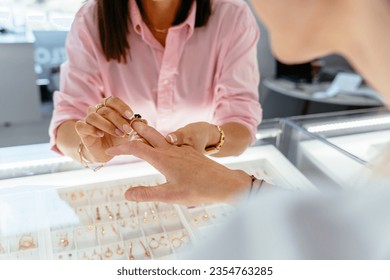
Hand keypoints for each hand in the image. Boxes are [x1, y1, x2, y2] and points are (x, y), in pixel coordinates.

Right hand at [75, 96, 141, 162]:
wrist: (105, 152)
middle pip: (105, 109)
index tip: (131, 116)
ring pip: (93, 116)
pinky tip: (100, 135)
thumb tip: (144, 121)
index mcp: (107, 108)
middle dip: (119, 120)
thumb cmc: (116, 139)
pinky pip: (81, 126)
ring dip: (107, 125)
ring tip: (118, 134)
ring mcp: (87, 120)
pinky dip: (92, 129)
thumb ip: (135, 126)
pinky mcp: (81, 130)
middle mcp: (96, 111)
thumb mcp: (128, 132)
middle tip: (128, 130)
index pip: (112, 100)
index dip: (121, 107)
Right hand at [106, 122, 250, 204]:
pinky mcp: (191, 153)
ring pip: (161, 137)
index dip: (120, 149)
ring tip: (140, 133)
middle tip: (123, 128)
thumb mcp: (170, 196)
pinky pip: (172, 143)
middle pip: (148, 135)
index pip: (136, 149)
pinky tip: (166, 147)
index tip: (108, 152)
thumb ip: (147, 194)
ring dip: (148, 134)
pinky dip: (162, 141)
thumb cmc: (199, 190)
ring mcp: (182, 150)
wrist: (225, 183)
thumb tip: (126, 193)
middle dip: (134, 131)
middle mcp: (171, 151)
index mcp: (163, 159)